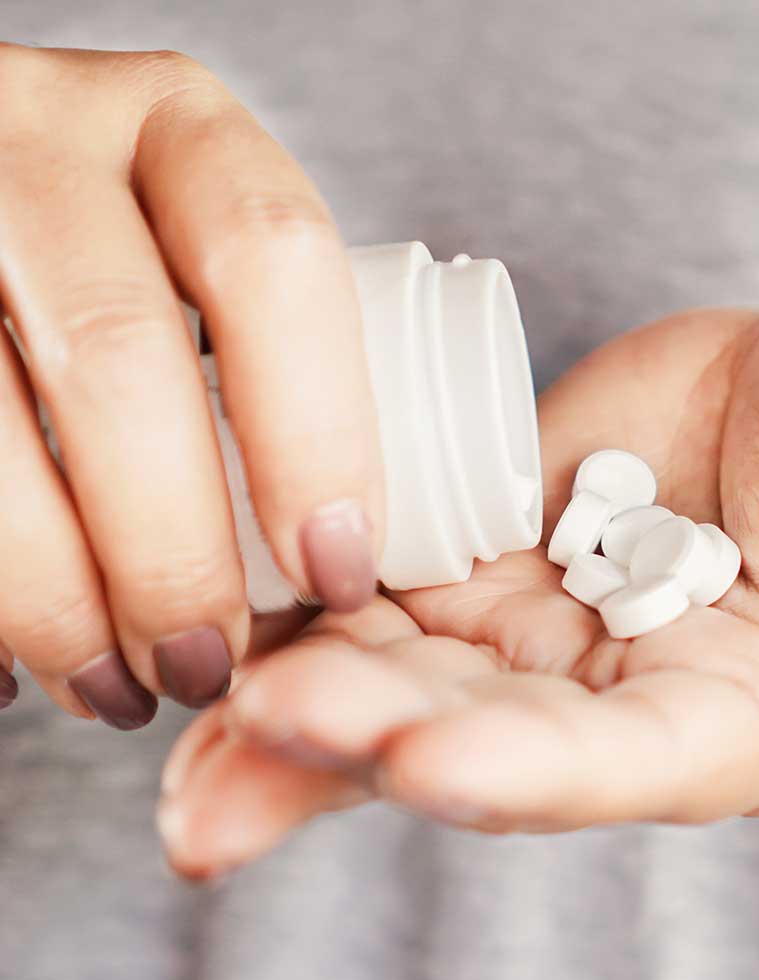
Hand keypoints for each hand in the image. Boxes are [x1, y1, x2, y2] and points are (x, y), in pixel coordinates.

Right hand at [0, 44, 381, 726]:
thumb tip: (341, 579)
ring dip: (55, 595)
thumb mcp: (202, 257)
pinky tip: (10, 664)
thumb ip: (266, 362)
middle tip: (207, 666)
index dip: (317, 432)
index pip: (274, 260)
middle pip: (120, 357)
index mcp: (179, 127)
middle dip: (171, 549)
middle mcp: (39, 138)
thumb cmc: (124, 265)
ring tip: (113, 688)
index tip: (338, 573)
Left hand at [157, 310, 758, 875]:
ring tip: (200, 728)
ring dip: (301, 708)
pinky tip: (215, 634)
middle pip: (485, 737)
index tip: (428, 761)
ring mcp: (541, 642)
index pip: (626, 762)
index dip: (528, 766)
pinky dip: (293, 626)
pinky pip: (375, 607)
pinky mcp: (481, 572)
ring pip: (407, 688)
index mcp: (738, 720)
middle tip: (265, 719)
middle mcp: (623, 708)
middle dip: (373, 737)